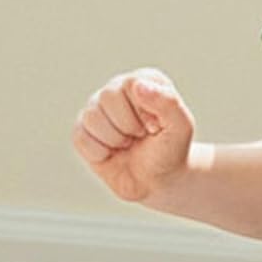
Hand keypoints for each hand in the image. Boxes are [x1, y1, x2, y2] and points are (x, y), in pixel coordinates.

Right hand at [72, 68, 195, 203]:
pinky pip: (81, 137)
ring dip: (114, 140)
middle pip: (108, 98)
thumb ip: (168, 102)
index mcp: (143, 79)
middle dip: (128, 126)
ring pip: (92, 118)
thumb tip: (138, 85)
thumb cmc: (170, 152)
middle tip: (140, 136)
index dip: (143, 112)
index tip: (155, 126)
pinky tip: (112, 152)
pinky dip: (99, 152)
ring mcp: (97, 108)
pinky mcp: (82, 129)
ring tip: (127, 143)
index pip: (131, 83)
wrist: (156, 182)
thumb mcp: (181, 128)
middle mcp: (117, 88)